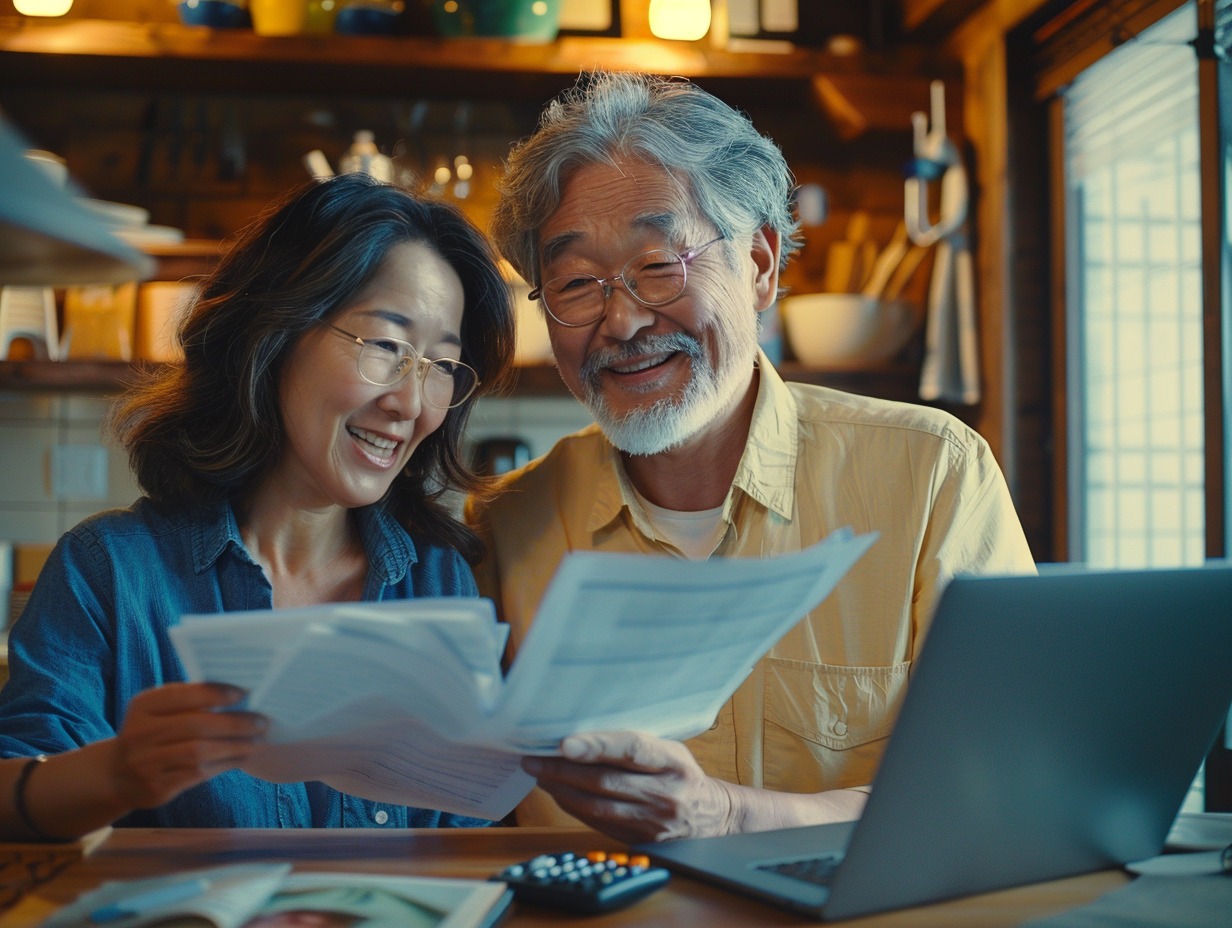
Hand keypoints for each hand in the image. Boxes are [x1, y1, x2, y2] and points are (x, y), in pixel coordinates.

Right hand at [107, 682, 266, 809]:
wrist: (117, 775)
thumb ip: (188, 700)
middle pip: (195, 725)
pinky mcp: (156, 788)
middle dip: (234, 723)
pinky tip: (241, 757)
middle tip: (261, 721)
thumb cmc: (152, 733)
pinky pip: (198, 774)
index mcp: (142, 707)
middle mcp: (140, 734)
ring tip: (257, 741)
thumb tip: (239, 693)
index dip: (214, 693)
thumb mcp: (158, 712)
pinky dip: (224, 764)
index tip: (244, 692)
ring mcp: (145, 763)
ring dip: (234, 746)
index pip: (181, 695)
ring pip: (199, 752)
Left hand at [521, 730, 735, 843]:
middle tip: (533, 757)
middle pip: (605, 782)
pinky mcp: (638, 840)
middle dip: (563, 769)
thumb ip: (634, 741)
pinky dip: (572, 805)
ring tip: (538, 773)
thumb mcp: (671, 748)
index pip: (633, 751)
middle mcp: (664, 794)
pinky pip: (596, 822)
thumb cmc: (682, 773)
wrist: (709, 816)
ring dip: (560, 789)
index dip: (598, 746)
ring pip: (596, 806)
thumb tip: (583, 729)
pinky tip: (557, 791)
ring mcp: (651, 821)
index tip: (564, 743)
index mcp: (674, 763)